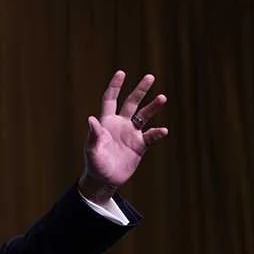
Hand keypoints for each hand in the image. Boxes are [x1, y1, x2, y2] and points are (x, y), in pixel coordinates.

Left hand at [79, 71, 168, 203]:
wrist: (105, 180)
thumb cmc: (94, 164)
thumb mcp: (92, 150)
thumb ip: (93, 135)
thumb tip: (91, 119)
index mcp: (106, 122)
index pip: (110, 99)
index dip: (115, 86)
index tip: (121, 73)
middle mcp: (120, 124)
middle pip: (131, 103)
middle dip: (140, 90)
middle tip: (150, 77)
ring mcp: (131, 134)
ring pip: (144, 116)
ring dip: (153, 107)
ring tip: (162, 97)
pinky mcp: (140, 145)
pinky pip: (151, 136)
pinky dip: (157, 133)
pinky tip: (162, 131)